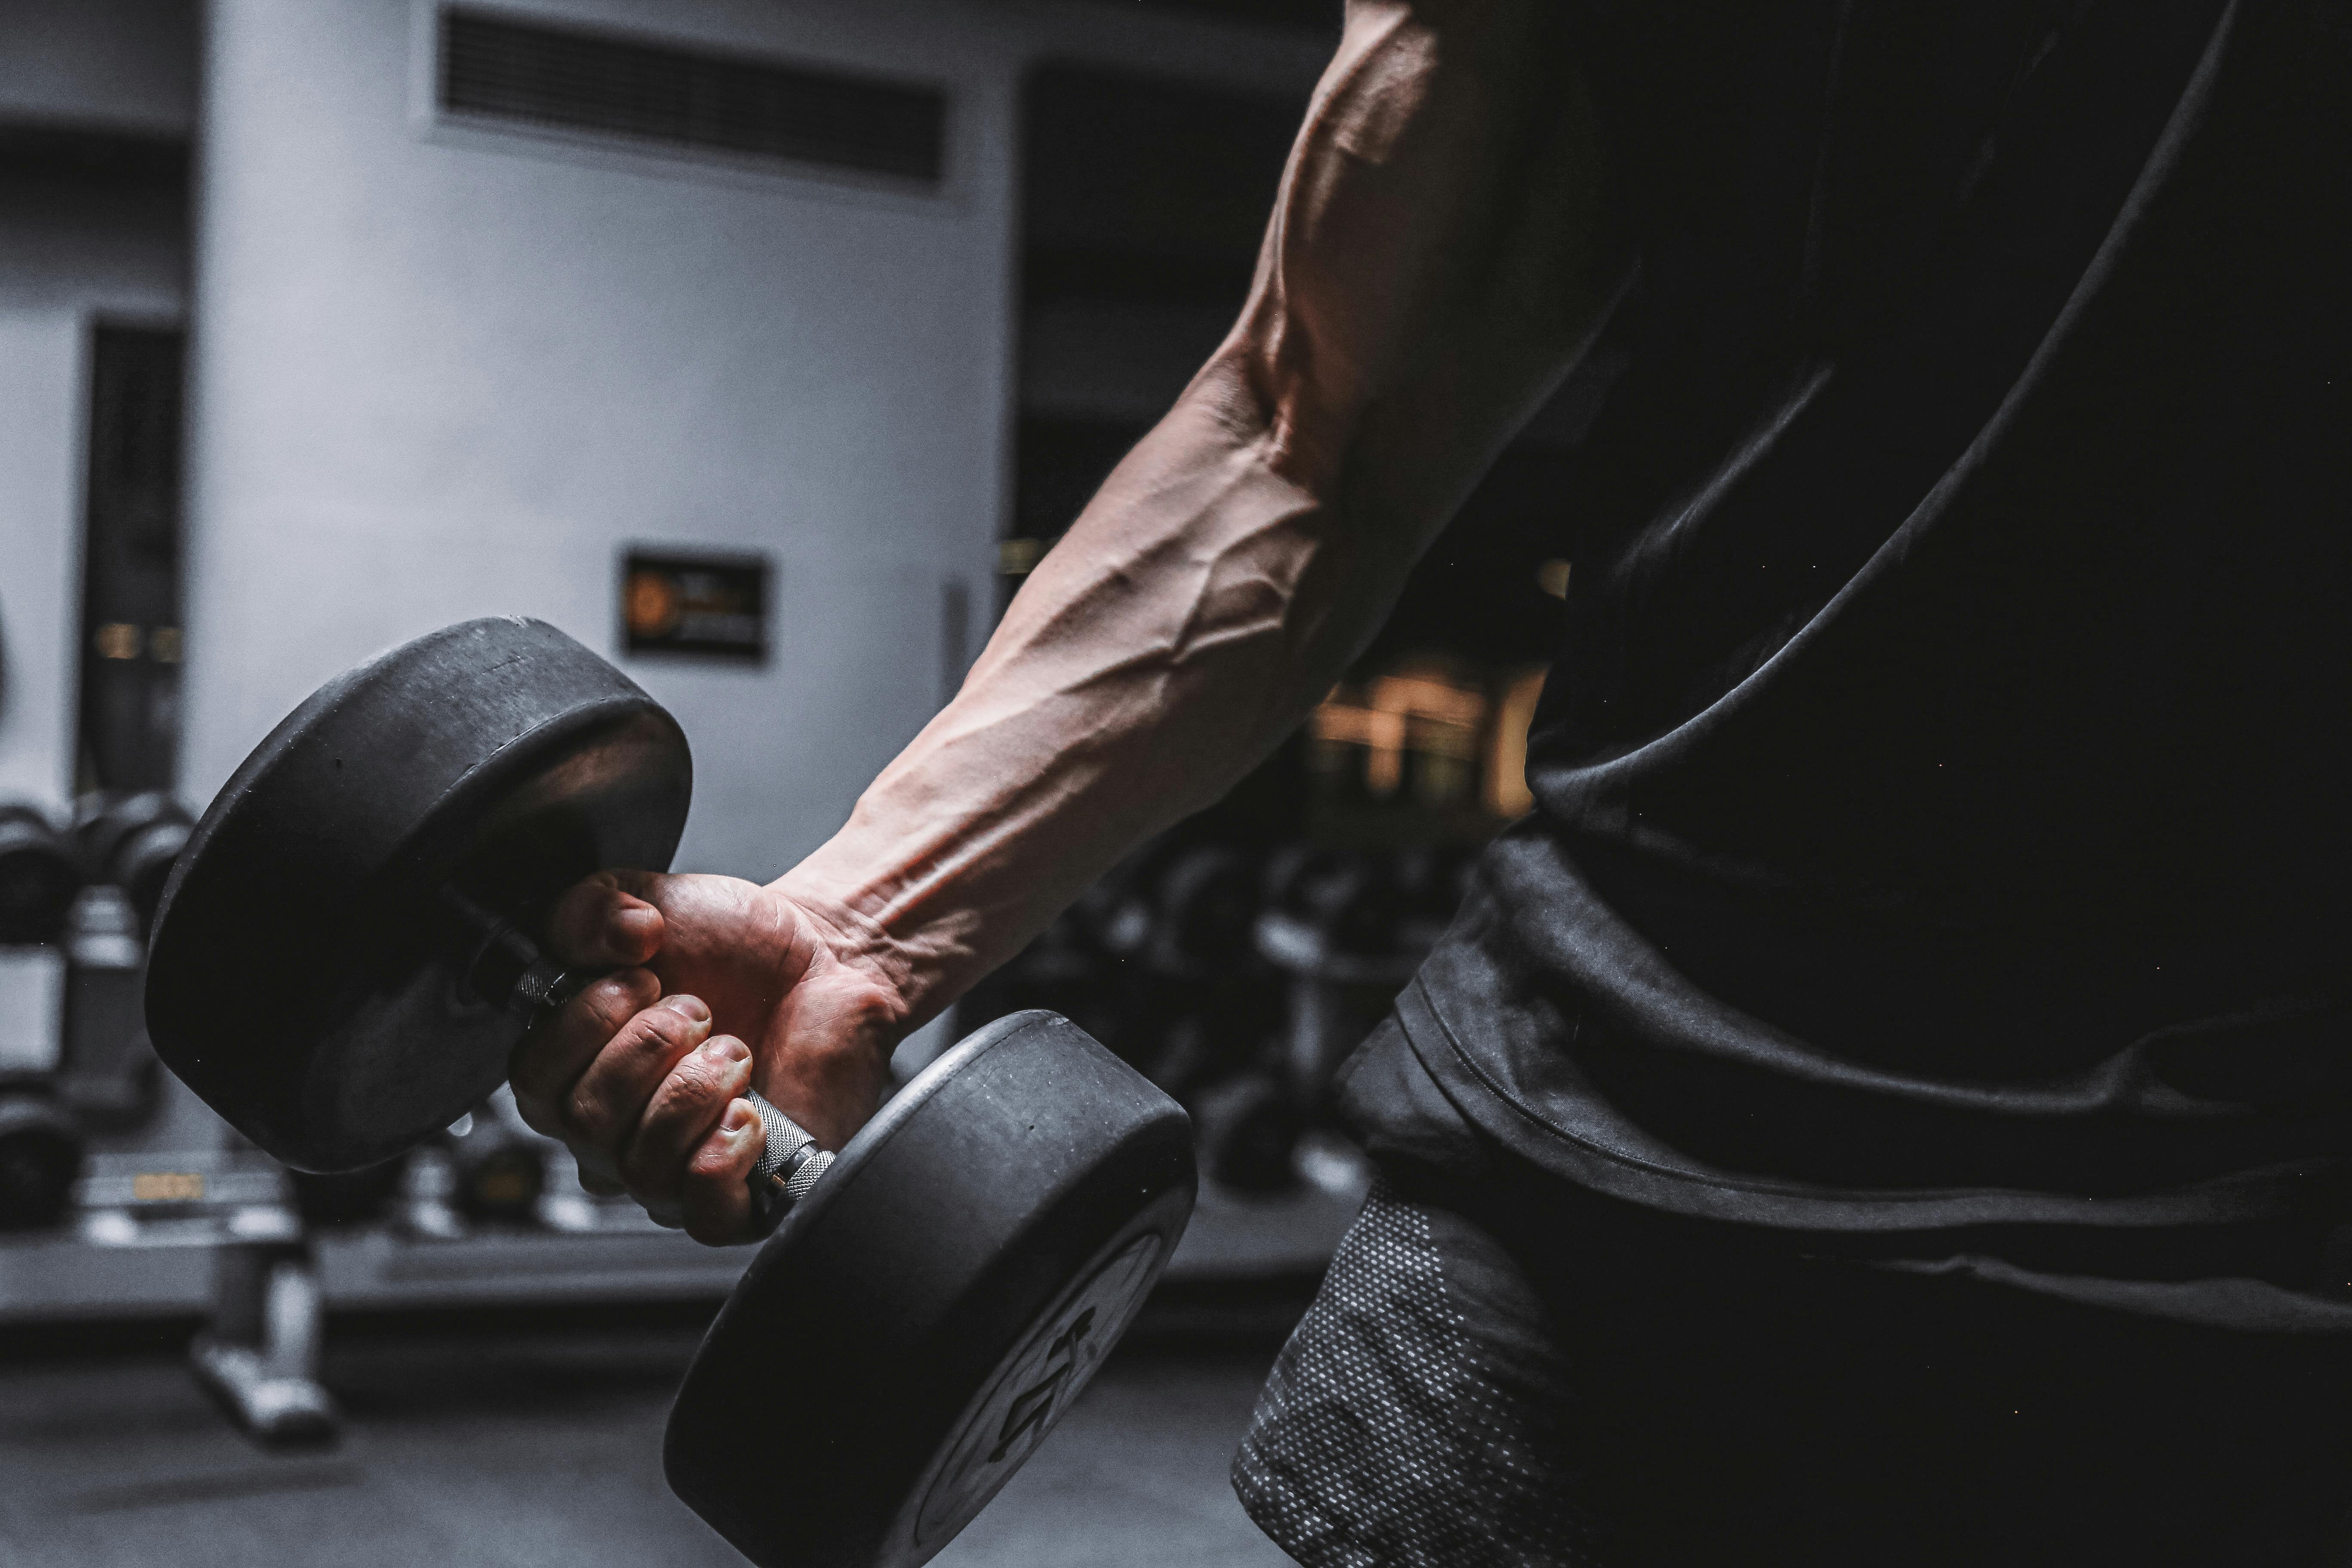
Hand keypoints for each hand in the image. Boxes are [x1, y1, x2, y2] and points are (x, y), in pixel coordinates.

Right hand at [507, 870, 906, 1242]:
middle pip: (585, 1123)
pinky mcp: (740, 1197)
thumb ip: (592, 907)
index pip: (533, 1082)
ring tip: (735, 1048)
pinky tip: (748, 1111)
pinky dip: (722, 1155)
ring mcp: (674, 1171)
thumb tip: (614, 934)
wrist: (823, 960)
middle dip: (649, 1048)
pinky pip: (704, 1212)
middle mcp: (614, 1133)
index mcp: (578, 1070)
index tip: (639, 977)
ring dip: (693, 1089)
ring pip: (642, 1166)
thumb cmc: (733, 948)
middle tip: (699, 1010)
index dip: (582, 1025)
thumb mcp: (650, 903)